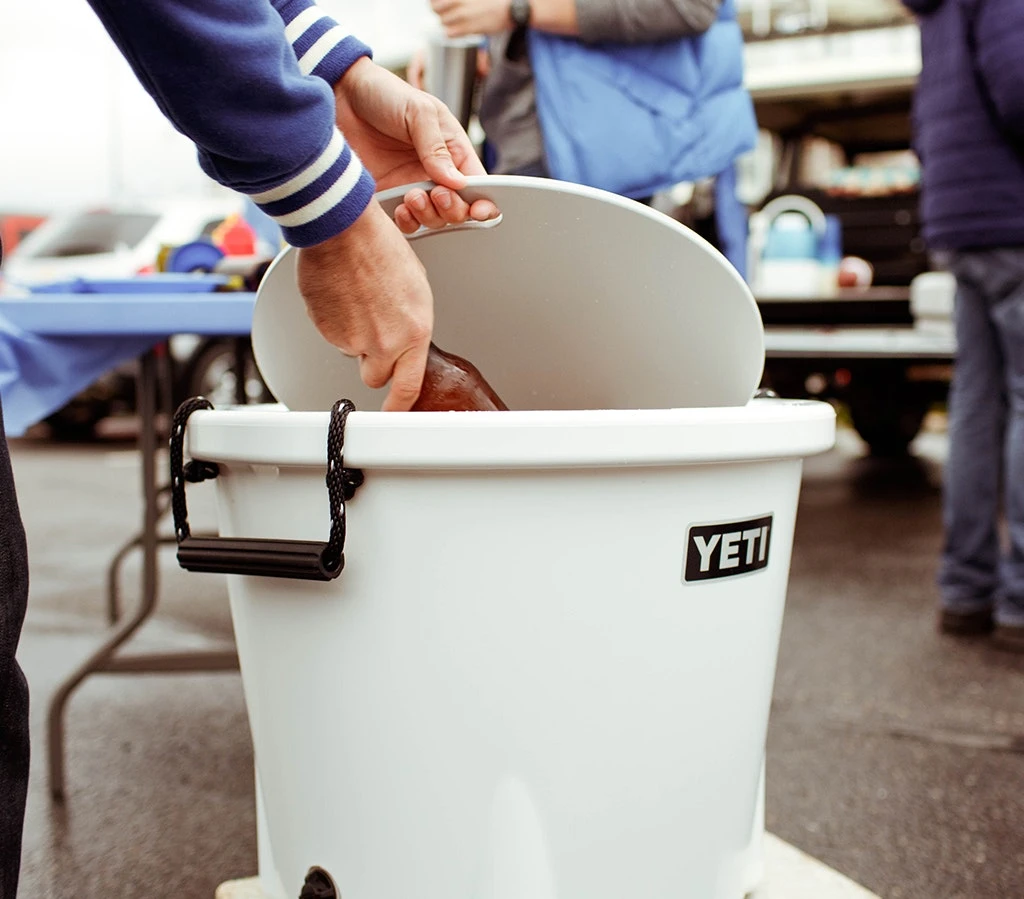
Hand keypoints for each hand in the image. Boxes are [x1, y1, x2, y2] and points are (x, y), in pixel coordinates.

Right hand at [297, 201, 432, 410]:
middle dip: (374, 361)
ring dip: (355, 334)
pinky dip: (336, 321)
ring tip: (359, 298)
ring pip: (353, 353)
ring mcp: (352, 339)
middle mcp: (383, 342)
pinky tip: (343, 295)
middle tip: (374, 331)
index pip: (409, 387)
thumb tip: (404, 339)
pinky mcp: (325, 330)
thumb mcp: (416, 288)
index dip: (401, 407)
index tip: (398, 414)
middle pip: (376, 377)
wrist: (342, 227)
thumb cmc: (379, 247)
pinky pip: (333, 336)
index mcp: (414, 332)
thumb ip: (410, 325)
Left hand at [335, 57, 496, 225]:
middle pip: (460, 209)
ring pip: (436, 220)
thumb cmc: (384, 95)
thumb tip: (458, 182)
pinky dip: (408, 223)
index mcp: (453, 151)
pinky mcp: (390, 198)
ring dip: (429, 215)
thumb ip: (437, 147)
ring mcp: (413, 187)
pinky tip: (401, 208)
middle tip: (436, 193)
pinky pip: (408, 224)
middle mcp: (436, 173)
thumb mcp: (418, 112)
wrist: (341, 97)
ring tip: (412, 196)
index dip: (484, 202)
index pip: (478, 184)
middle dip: (453, 209)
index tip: (479, 209)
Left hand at [430, 0, 512, 36]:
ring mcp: (465, 15)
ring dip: (446, 21)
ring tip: (455, 19)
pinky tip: (458, 28)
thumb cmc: (495, 0)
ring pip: (443, 21)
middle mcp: (460, 1)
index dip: (433, 1)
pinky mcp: (470, 28)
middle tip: (444, 11)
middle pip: (435, 9)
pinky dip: (451, 31)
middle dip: (438, 10)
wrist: (512, 8)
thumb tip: (451, 3)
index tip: (436, 3)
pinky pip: (450, 33)